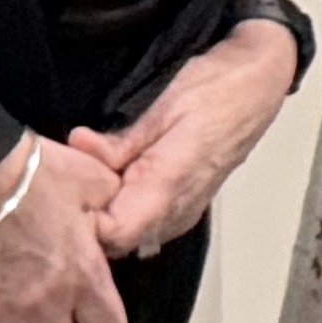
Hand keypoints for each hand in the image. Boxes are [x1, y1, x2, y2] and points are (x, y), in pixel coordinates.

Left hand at [74, 20, 302, 254]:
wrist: (261, 82)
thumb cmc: (216, 87)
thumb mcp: (164, 106)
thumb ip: (121, 141)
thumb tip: (77, 148)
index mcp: (170, 183)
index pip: (115, 233)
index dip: (82, 222)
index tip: (60, 193)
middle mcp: (179, 208)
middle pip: (119, 240)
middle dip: (88, 220)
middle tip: (65, 183)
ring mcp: (185, 210)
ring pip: (131, 234)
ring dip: (104, 215)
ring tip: (84, 180)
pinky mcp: (187, 204)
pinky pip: (145, 222)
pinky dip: (122, 208)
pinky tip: (111, 181)